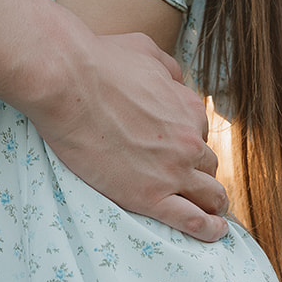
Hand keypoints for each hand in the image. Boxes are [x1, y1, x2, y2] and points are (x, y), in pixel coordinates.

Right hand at [30, 27, 227, 240]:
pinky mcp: (150, 196)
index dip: (186, 139)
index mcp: (188, 107)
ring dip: (213, 202)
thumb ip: (168, 67)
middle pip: (208, 165)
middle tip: (185, 179)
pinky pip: (192, 220)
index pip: (199, 131)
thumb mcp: (145, 50)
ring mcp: (172, 171)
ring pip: (210, 195)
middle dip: (200, 171)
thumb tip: (177, 79)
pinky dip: (208, 229)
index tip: (171, 146)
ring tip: (211, 211)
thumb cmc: (98, 61)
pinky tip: (214, 231)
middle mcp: (188, 140)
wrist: (67, 83)